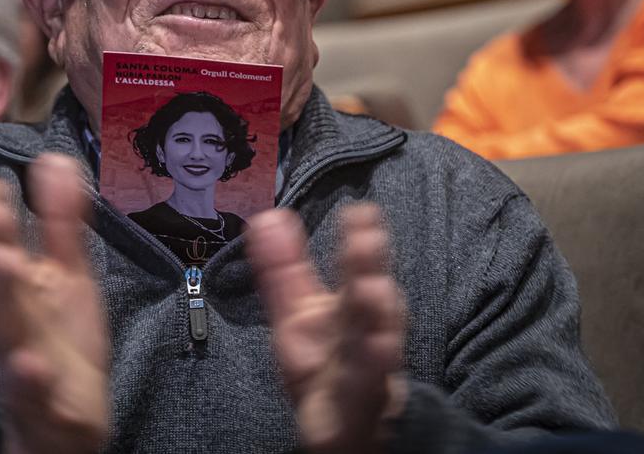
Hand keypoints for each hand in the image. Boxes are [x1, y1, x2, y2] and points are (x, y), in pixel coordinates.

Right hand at [0, 154, 110, 453]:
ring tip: (2, 260)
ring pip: (6, 330)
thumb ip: (61, 220)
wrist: (67, 420)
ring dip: (1, 296)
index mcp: (17, 289)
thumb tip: (55, 158)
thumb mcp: (68, 274)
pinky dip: (27, 379)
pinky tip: (29, 362)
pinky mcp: (42, 405)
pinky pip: (32, 394)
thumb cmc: (61, 340)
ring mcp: (22, 364)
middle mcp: (11, 323)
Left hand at [246, 203, 406, 453]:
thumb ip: (284, 267)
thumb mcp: (297, 313)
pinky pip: (361, 404)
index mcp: (349, 312)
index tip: (361, 211)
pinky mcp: (355, 420)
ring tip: (373, 289)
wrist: (346, 431)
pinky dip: (367, 383)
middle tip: (367, 236)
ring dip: (375, 321)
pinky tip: (374, 355)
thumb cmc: (326, 365)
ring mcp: (365, 381)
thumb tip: (267, 215)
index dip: (359, 242)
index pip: (355, 272)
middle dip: (368, 269)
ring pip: (373, 351)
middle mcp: (365, 341)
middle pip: (368, 304)